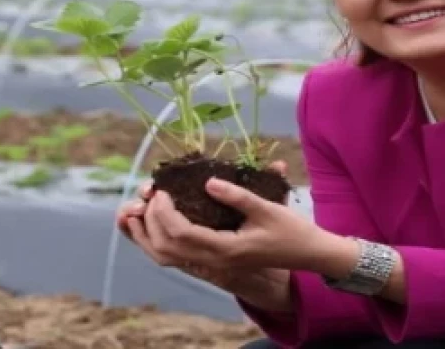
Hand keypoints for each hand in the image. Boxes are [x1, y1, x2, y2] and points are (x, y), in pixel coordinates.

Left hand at [117, 161, 323, 312]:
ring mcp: (214, 264)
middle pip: (165, 248)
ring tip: (137, 210)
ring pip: (166, 257)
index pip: (181, 233)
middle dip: (150, 221)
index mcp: (226, 249)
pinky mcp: (215, 260)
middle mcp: (215, 261)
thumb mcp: (267, 207)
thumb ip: (237, 195)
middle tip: (149, 194)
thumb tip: (208, 182)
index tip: (162, 189)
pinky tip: (154, 222)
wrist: (307, 253)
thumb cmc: (290, 229)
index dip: (164, 211)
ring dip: (147, 235)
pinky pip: (177, 256)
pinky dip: (159, 241)